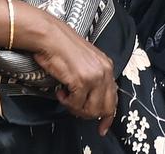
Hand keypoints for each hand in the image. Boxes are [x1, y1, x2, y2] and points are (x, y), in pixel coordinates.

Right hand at [28, 10, 118, 135]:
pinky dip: (66, 102)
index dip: (108, 116)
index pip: (114, 97)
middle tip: (75, 108)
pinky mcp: (81, 80)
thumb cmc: (62, 48)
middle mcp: (104, 71)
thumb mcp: (86, 62)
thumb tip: (92, 101)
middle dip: (89, 114)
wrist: (50, 37)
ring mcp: (94, 76)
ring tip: (66, 97)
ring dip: (76, 108)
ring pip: (91, 110)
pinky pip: (76, 104)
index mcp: (107, 66)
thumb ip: (94, 79)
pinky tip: (60, 91)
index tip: (103, 127)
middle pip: (105, 108)